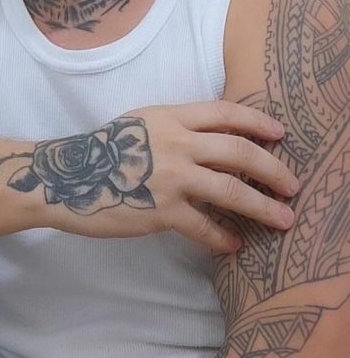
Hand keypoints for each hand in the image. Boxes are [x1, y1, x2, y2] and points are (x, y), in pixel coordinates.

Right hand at [13, 101, 298, 251]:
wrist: (66, 179)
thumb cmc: (101, 151)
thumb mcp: (141, 124)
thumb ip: (176, 127)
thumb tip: (216, 140)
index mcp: (171, 117)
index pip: (226, 113)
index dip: (258, 122)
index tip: (280, 134)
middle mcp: (175, 143)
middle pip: (239, 152)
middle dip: (273, 169)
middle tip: (292, 186)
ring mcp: (170, 177)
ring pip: (231, 190)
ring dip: (263, 206)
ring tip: (282, 219)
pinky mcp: (161, 211)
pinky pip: (204, 226)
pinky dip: (223, 237)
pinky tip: (234, 244)